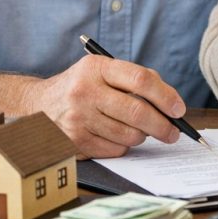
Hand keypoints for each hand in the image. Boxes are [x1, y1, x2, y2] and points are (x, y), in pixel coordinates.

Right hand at [32, 56, 184, 157]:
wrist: (38, 105)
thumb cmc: (83, 86)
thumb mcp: (103, 71)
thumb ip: (136, 79)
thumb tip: (171, 103)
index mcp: (97, 68)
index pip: (140, 79)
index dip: (165, 95)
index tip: (179, 109)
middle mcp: (84, 92)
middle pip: (137, 112)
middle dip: (163, 125)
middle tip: (174, 132)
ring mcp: (78, 118)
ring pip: (129, 135)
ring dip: (143, 135)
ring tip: (140, 129)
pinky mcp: (75, 142)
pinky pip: (115, 150)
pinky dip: (124, 146)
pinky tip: (117, 136)